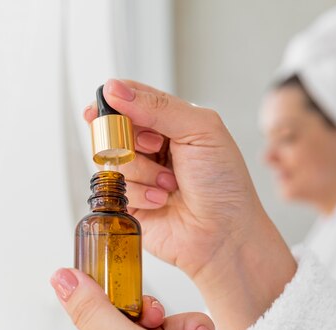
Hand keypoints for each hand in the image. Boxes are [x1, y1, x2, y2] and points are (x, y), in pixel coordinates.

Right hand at [85, 79, 258, 278]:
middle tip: (156, 148)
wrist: (226, 234)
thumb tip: (114, 90)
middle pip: (113, 126)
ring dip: (142, 170)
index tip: (109, 104)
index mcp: (170, 122)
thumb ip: (158, 106)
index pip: (131, 97)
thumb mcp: (201, 131)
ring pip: (110, 157)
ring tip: (171, 184)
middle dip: (132, 138)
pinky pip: (113, 187)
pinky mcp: (127, 202)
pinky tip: (162, 201)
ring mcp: (138, 174)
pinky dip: (139, 193)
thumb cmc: (224, 182)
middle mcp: (151, 146)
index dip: (115, 99)